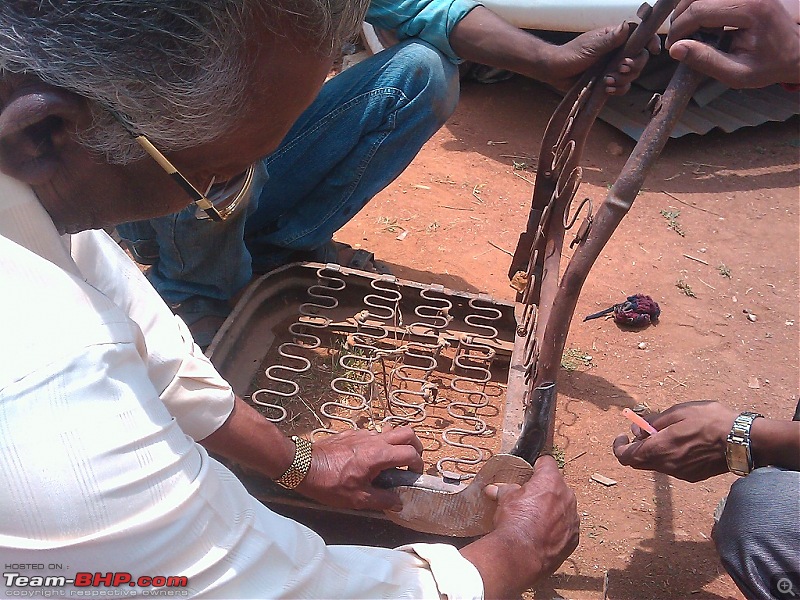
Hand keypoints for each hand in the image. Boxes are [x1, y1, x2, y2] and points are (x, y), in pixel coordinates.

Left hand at [297, 425, 423, 510]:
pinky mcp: (352, 433)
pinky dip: (379, 444)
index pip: (410, 453)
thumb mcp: (358, 499)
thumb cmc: (329, 483)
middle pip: (407, 433)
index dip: (418, 464)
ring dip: (396, 444)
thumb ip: (382, 500)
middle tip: (411, 462)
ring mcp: (363, 434)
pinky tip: (368, 461)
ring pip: (390, 431)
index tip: (414, 475)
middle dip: (415, 446)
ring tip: (391, 462)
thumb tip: (398, 502)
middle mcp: (374, 440)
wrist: (302, 465)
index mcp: (379, 455)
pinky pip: (373, 435)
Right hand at [460, 456, 578, 597]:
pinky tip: (542, 536)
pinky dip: (557, 530)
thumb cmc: (514, 522)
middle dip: (545, 491)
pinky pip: (567, 528)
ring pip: (564, 507)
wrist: (521, 554)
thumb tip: (493, 489)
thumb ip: (504, 491)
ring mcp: (573, 518)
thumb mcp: (505, 500)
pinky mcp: (574, 538)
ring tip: (535, 521)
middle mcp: (567, 496)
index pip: (547, 462)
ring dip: (553, 511)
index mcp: (550, 481)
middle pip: (557, 486)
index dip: (537, 466)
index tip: (531, 473)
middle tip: (529, 501)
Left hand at [545, 23, 661, 93]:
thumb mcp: (591, 46)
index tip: (653, 50)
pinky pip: (622, 87)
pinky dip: (617, 90)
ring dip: (623, 80)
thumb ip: (610, 39)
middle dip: (634, 66)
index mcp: (616, 38)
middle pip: (640, 58)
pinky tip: (606, 90)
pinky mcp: (608, 81)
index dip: (650, 41)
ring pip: (632, 75)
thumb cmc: (570, 54)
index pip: (640, 36)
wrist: (555, 72)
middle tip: (620, 69)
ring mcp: (613, 67)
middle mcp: (618, 52)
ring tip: (607, 81)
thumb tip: (626, 26)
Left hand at [613, 400, 737, 481]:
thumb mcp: (678, 412)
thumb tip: (637, 430)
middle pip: (638, 463)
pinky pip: (671, 467)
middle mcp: (666, 465)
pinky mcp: (692, 476)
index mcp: (659, 449)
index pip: (625, 457)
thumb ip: (653, 422)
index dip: (619, 447)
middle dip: (635, 448)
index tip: (622, 436)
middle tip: (644, 432)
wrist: (742, 441)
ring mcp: (679, 473)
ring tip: (669, 433)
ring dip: (653, 451)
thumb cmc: (709, 421)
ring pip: (655, 465)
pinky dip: (668, 456)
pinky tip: (683, 443)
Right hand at [666, 0, 799, 87]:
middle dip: (680, 19)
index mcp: (751, 10)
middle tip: (676, 41)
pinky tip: (701, 24)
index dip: (679, 29)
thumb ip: (706, 61)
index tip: (672, 47)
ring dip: (688, 10)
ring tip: (687, 33)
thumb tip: (675, 49)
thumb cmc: (769, 66)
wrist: (795, 53)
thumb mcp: (737, 73)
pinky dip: (700, 7)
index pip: (700, 10)